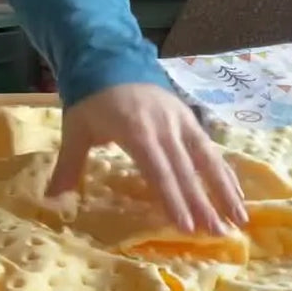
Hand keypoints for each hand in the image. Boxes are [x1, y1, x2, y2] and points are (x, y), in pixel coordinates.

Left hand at [47, 83, 247, 234]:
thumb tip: (51, 201)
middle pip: (186, 170)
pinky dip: (225, 172)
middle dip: (203, 204)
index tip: (187, 227)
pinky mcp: (189, 118)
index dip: (173, 199)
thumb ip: (68, 166)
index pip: (158, 170)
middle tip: (218, 234)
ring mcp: (180, 120)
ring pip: (207, 159)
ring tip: (240, 219)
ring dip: (224, 190)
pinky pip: (210, 148)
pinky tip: (237, 195)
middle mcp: (164, 126)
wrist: (109, 57)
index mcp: (135, 130)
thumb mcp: (75, 130)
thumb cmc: (91, 98)